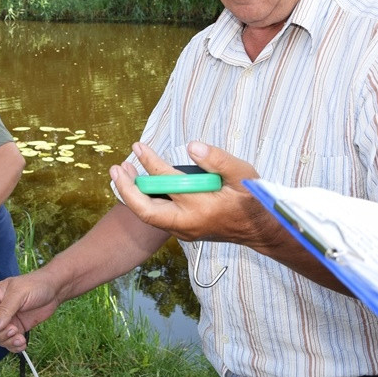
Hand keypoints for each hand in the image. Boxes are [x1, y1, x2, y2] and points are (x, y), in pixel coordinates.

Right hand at [0, 273, 61, 350]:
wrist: (55, 289)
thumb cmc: (36, 284)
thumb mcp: (19, 293)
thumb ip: (5, 310)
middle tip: (13, 330)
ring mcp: (8, 320)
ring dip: (8, 342)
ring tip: (19, 337)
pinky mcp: (17, 328)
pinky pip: (10, 341)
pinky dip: (15, 345)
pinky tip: (22, 342)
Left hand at [110, 141, 281, 250]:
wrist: (260, 230)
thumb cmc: (253, 200)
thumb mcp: (243, 175)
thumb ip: (218, 160)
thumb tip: (192, 146)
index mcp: (201, 208)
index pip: (167, 183)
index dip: (150, 163)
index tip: (139, 146)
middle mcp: (188, 223)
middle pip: (146, 211)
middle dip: (127, 189)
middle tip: (117, 168)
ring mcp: (184, 230)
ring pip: (149, 216)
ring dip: (134, 195)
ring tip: (123, 171)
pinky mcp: (184, 230)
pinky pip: (157, 216)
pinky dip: (145, 200)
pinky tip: (140, 184)